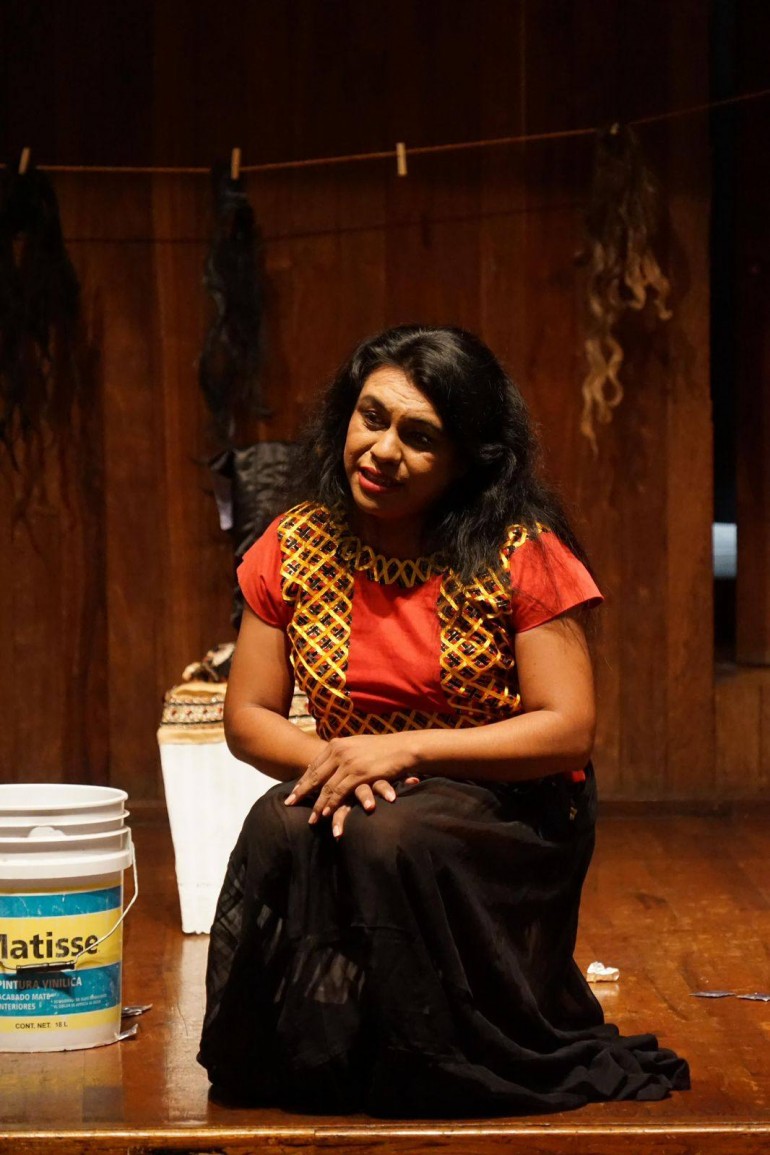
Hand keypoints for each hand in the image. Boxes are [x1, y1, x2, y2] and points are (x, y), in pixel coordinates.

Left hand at [285, 733, 420, 826]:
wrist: (402, 748)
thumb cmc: (381, 748)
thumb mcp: (357, 746)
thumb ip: (342, 753)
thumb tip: (330, 761)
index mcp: (336, 744)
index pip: (315, 765)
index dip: (304, 780)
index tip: (295, 792)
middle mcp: (339, 751)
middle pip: (315, 775)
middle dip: (302, 792)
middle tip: (290, 803)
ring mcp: (348, 762)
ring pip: (326, 787)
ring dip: (317, 804)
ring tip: (311, 817)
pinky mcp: (359, 773)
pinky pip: (340, 791)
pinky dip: (332, 804)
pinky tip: (327, 813)